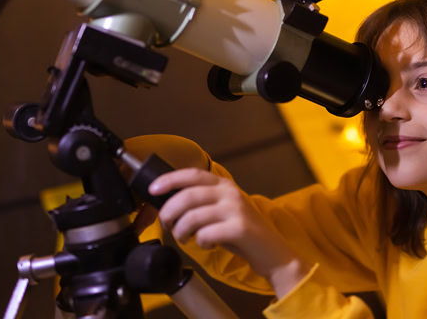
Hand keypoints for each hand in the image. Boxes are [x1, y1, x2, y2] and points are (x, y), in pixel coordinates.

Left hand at [149, 168, 309, 297]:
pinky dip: (201, 241)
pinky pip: (206, 234)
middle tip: (166, 223)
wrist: (273, 254)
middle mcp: (231, 193)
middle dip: (169, 211)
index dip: (170, 179)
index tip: (152, 189)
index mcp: (226, 185)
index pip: (193, 174)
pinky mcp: (240, 228)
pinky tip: (207, 244)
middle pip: (188, 195)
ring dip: (181, 230)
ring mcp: (236, 210)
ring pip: (193, 216)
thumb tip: (169, 204)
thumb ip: (203, 203)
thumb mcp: (224, 211)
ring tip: (184, 238)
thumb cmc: (244, 234)